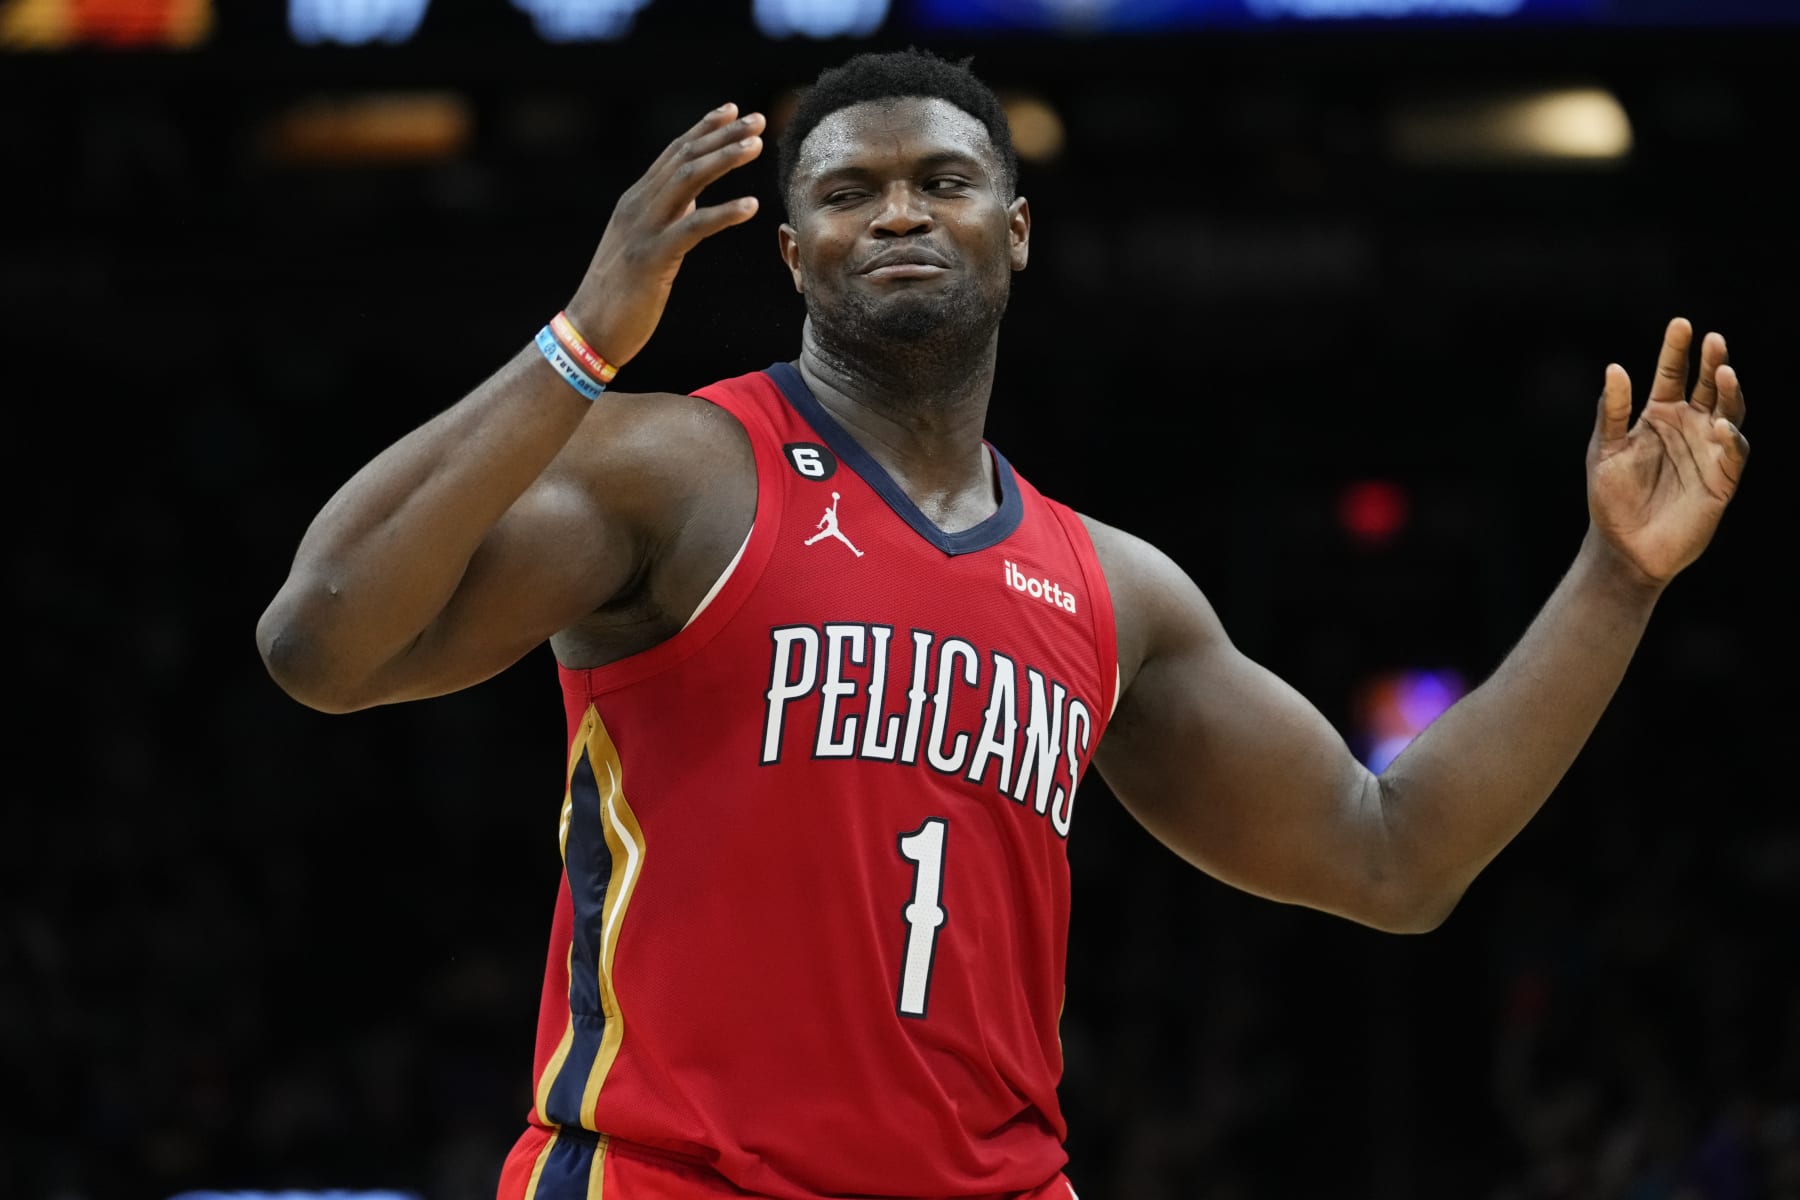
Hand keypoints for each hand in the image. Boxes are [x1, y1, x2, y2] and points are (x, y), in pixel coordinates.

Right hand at [564, 103, 765, 368]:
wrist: (589, 330)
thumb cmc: (619, 293)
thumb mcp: (644, 244)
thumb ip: (665, 217)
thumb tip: (692, 199)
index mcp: (636, 201)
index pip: (673, 154)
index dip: (703, 130)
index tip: (733, 110)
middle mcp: (638, 206)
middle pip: (684, 158)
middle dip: (722, 135)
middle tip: (757, 119)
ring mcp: (643, 229)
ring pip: (687, 181)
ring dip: (724, 159)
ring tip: (757, 146)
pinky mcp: (652, 258)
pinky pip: (693, 228)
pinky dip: (723, 213)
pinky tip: (751, 205)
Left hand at [1587, 317, 1749, 584]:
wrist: (1625, 547)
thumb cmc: (1611, 498)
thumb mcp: (1606, 450)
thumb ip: (1613, 412)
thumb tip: (1614, 368)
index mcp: (1659, 414)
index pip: (1672, 374)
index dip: (1676, 349)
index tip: (1680, 323)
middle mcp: (1689, 426)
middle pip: (1707, 385)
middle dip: (1712, 361)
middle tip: (1713, 340)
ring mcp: (1709, 449)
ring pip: (1730, 411)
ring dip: (1728, 392)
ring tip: (1723, 373)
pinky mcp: (1723, 477)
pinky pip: (1734, 451)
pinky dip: (1731, 437)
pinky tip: (1720, 426)